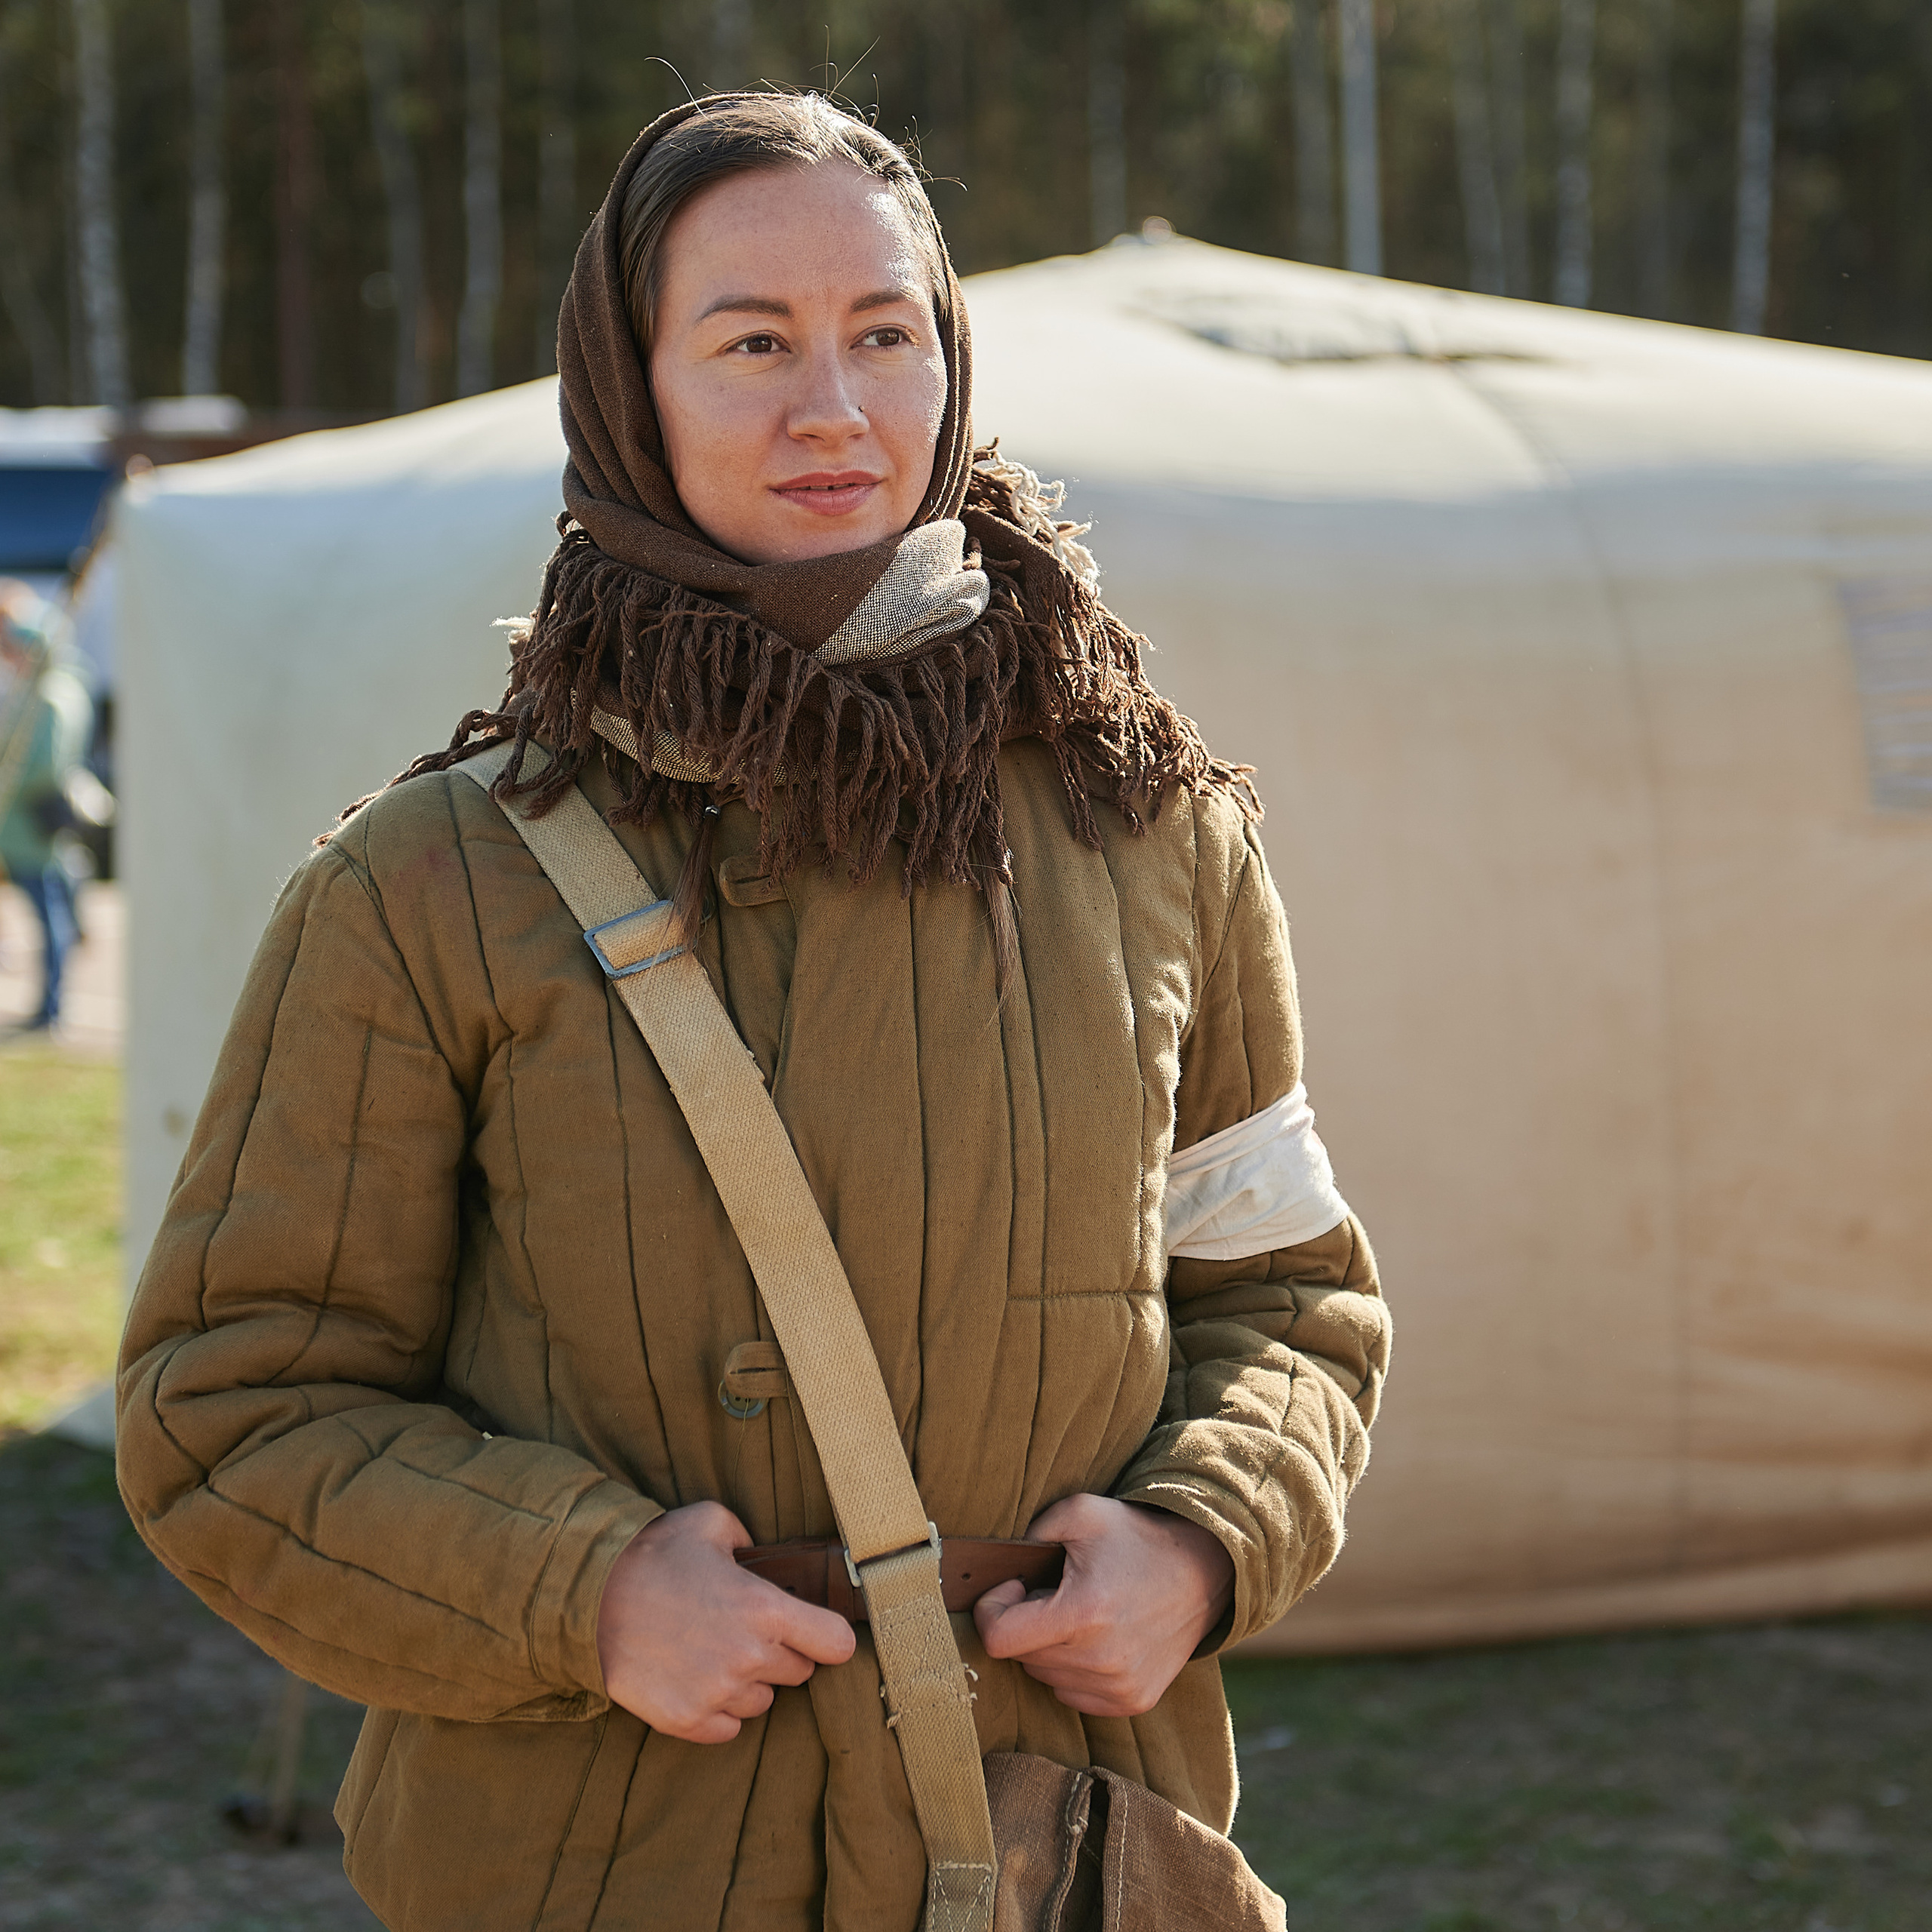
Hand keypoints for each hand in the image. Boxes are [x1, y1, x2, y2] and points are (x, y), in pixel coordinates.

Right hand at [595, 1500, 855, 1742]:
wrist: (588, 1600)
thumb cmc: (652, 1555)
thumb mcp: (709, 1520)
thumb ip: (748, 1537)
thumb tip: (759, 1553)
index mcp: (764, 1609)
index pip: (836, 1643)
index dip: (830, 1636)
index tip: (818, 1632)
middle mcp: (749, 1658)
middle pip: (800, 1673)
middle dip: (782, 1653)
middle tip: (747, 1632)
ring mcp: (717, 1694)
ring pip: (763, 1702)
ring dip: (749, 1683)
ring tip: (715, 1653)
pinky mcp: (687, 1722)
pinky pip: (728, 1728)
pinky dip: (719, 1710)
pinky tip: (697, 1680)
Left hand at [972, 1494, 1234, 1718]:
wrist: (1204, 1571)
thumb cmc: (1138, 1538)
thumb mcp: (1081, 1511)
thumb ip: (1031, 1531)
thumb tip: (998, 1566)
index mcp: (1082, 1614)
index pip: (999, 1640)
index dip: (994, 1609)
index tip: (1015, 1585)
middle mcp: (1099, 1660)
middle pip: (1022, 1657)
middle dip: (1027, 1623)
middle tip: (1055, 1593)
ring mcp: (1118, 1687)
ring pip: (1046, 1678)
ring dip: (1050, 1649)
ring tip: (1080, 1614)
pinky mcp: (1133, 1702)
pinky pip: (1074, 1695)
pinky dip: (1074, 1671)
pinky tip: (1097, 1639)